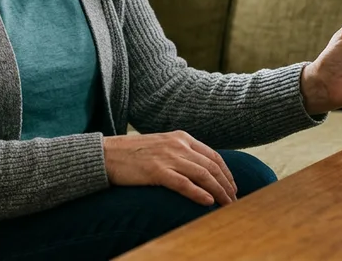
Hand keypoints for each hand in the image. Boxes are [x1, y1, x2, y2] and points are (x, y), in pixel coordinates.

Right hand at [102, 131, 237, 206]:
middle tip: (234, 200)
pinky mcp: (157, 171)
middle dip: (227, 185)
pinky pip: (184, 184)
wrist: (106, 154)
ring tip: (227, 204)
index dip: (227, 172)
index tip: (232, 186)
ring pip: (203, 175)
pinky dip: (199, 193)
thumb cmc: (133, 153)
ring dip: (219, 191)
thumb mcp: (161, 145)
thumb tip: (199, 168)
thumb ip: (180, 152)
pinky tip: (208, 202)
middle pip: (212, 166)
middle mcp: (178, 145)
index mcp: (181, 137)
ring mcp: (168, 157)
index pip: (213, 155)